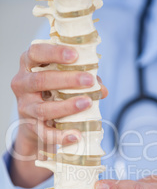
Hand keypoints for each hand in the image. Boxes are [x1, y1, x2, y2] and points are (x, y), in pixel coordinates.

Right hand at [10, 43, 107, 186]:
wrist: (36, 121)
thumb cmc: (52, 91)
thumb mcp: (63, 79)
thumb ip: (82, 78)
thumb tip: (101, 88)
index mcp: (29, 64)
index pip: (36, 53)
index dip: (54, 53)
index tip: (74, 55)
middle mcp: (22, 84)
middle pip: (41, 80)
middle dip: (67, 80)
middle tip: (89, 80)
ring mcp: (25, 107)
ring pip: (43, 108)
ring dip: (67, 106)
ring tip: (87, 103)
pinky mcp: (31, 127)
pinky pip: (45, 133)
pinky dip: (61, 135)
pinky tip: (76, 134)